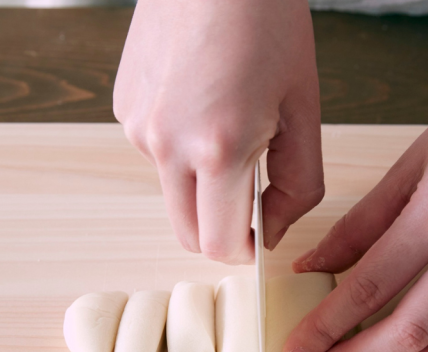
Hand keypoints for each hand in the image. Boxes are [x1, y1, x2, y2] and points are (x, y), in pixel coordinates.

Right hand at [113, 0, 323, 263]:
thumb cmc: (268, 23)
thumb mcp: (303, 108)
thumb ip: (298, 184)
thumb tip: (272, 230)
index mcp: (217, 149)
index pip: (221, 245)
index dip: (246, 252)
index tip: (263, 236)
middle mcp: (165, 145)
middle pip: (187, 233)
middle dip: (222, 231)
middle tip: (254, 197)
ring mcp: (137, 127)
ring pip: (172, 193)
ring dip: (201, 186)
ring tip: (231, 125)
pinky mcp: (124, 108)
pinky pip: (156, 154)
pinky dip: (180, 149)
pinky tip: (202, 101)